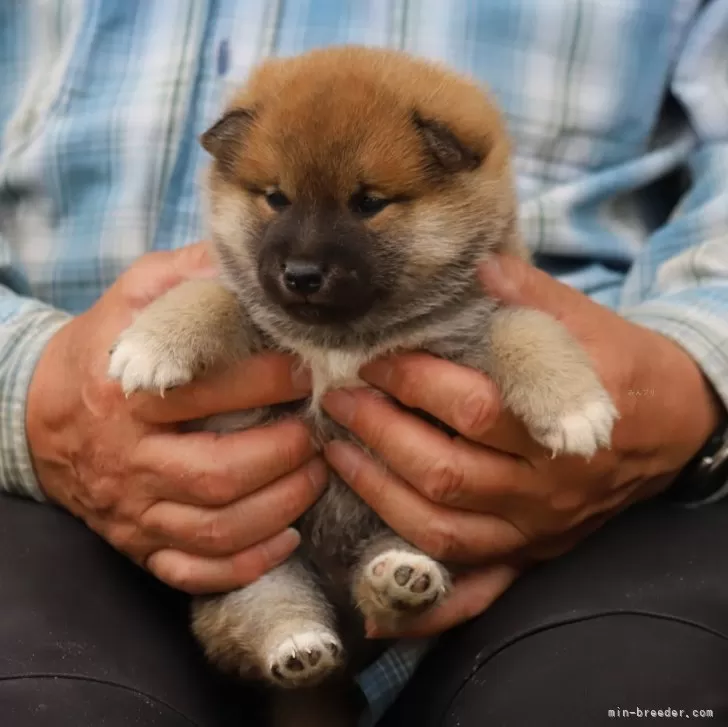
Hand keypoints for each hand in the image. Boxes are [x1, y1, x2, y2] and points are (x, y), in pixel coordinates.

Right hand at [26, 243, 323, 593]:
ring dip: (280, 509)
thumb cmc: (101, 351)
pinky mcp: (139, 543)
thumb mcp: (134, 297)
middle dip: (284, 456)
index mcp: (126, 395)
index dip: (267, 383)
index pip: (206, 394)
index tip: (305, 371)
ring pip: (215, 530)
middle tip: (319, 432)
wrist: (39, 412)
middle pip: (218, 475)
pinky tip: (285, 539)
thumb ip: (186, 275)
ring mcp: (133, 510)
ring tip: (316, 476)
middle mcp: (129, 460)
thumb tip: (245, 260)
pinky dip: (244, 564)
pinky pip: (192, 571)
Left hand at [322, 254, 721, 636]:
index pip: (471, 410)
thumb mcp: (591, 323)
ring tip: (337, 456)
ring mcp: (536, 528)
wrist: (675, 426)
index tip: (376, 361)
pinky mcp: (530, 552)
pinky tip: (379, 604)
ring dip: (380, 494)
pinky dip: (425, 602)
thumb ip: (534, 297)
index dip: (414, 384)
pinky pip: (474, 588)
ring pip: (443, 529)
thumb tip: (479, 266)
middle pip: (445, 472)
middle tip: (341, 401)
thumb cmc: (625, 370)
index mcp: (561, 423)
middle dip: (380, 434)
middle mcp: (545, 487)